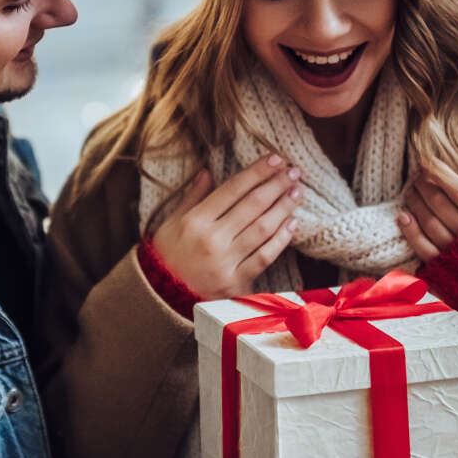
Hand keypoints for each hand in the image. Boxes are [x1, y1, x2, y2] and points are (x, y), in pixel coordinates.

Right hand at [151, 155, 301, 298]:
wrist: (160, 298)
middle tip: (293, 171)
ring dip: (283, 208)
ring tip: (297, 192)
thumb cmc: (166, 256)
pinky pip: (264, 257)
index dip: (257, 172)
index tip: (274, 158)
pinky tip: (292, 224)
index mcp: (195, 221)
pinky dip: (280, 239)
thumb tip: (208, 172)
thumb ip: (192, 197)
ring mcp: (225, 262)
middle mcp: (212, 240)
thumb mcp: (172, 222)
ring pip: (262, 229)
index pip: (233, 189)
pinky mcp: (236, 283)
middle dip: (276, 185)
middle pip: (252, 206)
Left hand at [397, 159, 457, 261]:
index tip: (429, 161)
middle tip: (417, 174)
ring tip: (408, 190)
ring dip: (415, 204)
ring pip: (430, 223)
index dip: (441, 174)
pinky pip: (423, 249)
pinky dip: (411, 231)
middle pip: (440, 205)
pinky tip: (403, 216)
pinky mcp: (445, 272)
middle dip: (424, 185)